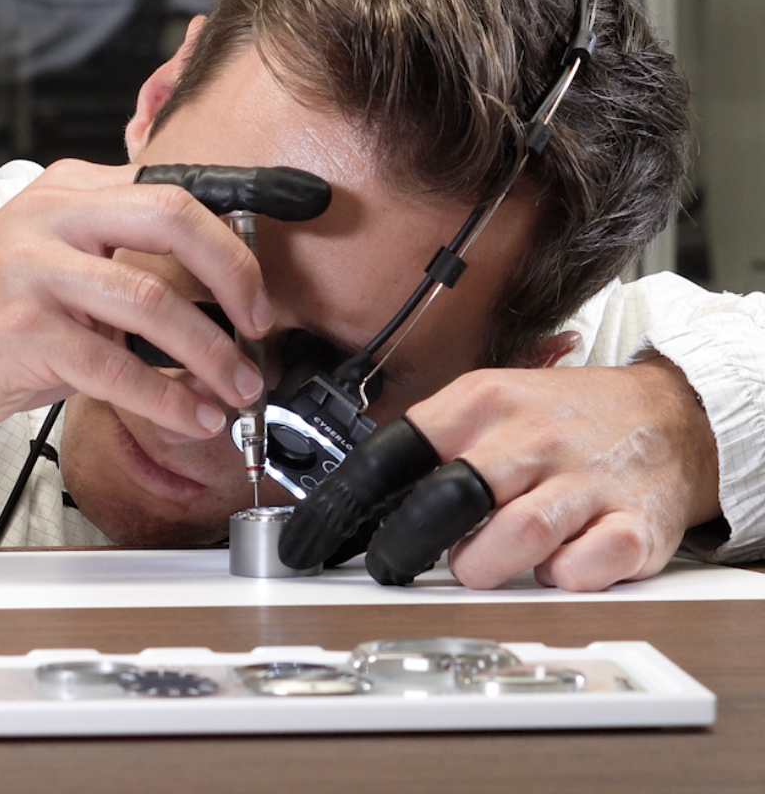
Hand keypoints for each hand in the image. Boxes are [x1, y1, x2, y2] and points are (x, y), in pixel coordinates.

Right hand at [0, 159, 326, 436]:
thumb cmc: (17, 306)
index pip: (175, 193)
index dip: (233, 237)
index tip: (266, 284)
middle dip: (234, 274)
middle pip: (172, 218)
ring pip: (151, 299)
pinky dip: (166, 399)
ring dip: (210, 353)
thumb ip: (137, 256)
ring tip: (238, 387)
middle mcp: (55, 216)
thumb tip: (231, 300)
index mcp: (77, 190)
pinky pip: (114, 367)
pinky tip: (194, 418)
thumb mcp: (75, 261)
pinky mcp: (25, 328)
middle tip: (259, 324)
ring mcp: (35, 269)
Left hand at [280, 355, 719, 590]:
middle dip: (405, 546)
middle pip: (444, 502)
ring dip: (483, 566)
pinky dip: (558, 580)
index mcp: (483, 402)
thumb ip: (433, 447)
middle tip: (395, 563)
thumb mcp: (494, 404)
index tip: (311, 542)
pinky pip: (578, 573)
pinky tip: (558, 561)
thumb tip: (360, 501)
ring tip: (485, 559)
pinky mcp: (631, 526)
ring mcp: (583, 481)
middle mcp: (529, 438)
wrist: (670, 414)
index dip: (343, 507)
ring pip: (508, 543)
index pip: (392, 454)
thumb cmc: (566, 417)